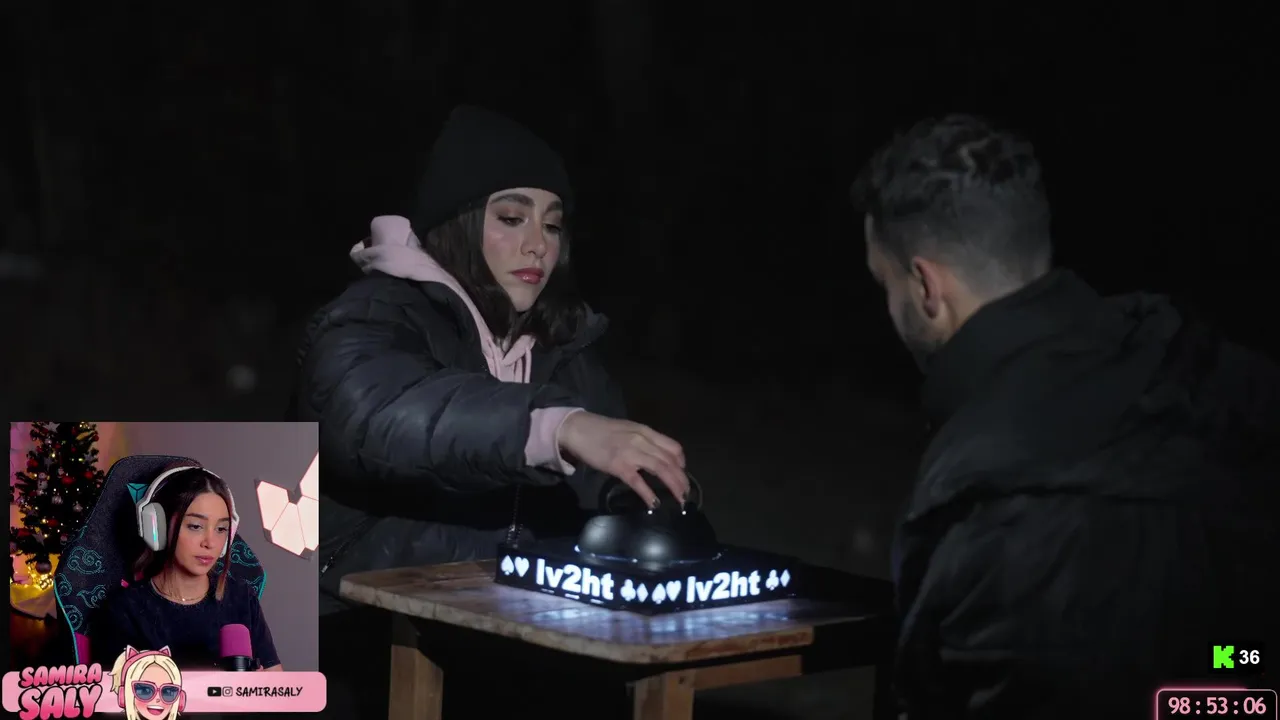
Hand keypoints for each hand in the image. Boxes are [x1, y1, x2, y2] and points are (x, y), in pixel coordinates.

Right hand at [558, 412, 687, 507]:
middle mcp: (642, 441)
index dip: (682, 463)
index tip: (682, 474)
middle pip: (670, 461)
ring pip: (661, 470)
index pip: (673, 447)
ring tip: (679, 500)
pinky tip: (655, 504)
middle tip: (686, 494)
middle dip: (681, 479)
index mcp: (645, 431)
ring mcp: (631, 453)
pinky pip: (639, 482)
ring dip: (673, 486)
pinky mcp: (618, 466)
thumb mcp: (628, 429)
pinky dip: (649, 494)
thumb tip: (656, 456)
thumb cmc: (602, 431)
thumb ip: (643, 440)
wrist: (578, 429)